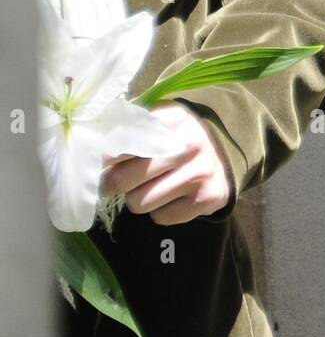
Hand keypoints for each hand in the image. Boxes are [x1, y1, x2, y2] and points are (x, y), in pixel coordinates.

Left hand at [100, 103, 234, 224]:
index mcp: (173, 118)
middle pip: (124, 178)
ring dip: (137, 198)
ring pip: (139, 203)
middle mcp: (189, 144)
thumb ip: (128, 125)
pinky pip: (161, 217)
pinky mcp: (207, 198)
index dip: (102, 157)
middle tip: (112, 182)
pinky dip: (160, 211)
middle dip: (113, 183)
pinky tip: (169, 196)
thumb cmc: (177, 136)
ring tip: (147, 186)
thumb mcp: (159, 118)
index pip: (122, 142)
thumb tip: (88, 141)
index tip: (93, 164)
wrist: (224, 152)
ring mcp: (200, 172)